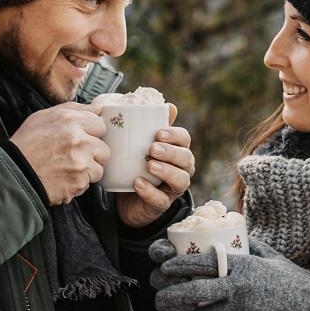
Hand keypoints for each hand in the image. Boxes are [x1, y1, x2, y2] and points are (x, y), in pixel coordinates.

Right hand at [10, 104, 108, 205]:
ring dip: (86, 171)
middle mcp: (79, 141)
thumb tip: (98, 108)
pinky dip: (77, 184)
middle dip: (93, 154)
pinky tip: (62, 178)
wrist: (13, 172)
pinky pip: (87, 184)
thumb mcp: (44, 116)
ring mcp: (81, 164)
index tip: (84, 138)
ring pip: (98, 169)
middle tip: (76, 156)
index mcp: (71, 121)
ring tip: (67, 169)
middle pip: (104, 149)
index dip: (92, 133)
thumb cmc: (26, 144)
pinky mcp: (78, 183)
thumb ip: (74, 109)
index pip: (100, 125)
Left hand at [116, 104, 193, 229]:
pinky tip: (138, 183)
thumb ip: (149, 124)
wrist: (123, 196)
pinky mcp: (160, 205)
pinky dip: (150, 192)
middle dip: (172, 152)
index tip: (158, 133)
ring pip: (181, 181)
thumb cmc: (134, 164)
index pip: (184, 139)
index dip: (175, 135)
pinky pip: (161, 200)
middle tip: (153, 148)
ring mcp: (172, 189)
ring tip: (150, 165)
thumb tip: (168, 105)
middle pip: (187, 159)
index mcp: (176, 150)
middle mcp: (180, 169)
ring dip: (167, 171)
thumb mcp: (139, 143)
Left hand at [154, 239, 309, 310]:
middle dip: (171, 295)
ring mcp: (240, 310)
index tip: (164, 266)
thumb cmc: (289, 279)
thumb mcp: (269, 255)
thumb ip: (247, 245)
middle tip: (158, 296)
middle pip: (195, 292)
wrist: (309, 308)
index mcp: (243, 265)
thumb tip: (227, 233)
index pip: (204, 262)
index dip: (179, 264)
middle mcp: (239, 287)